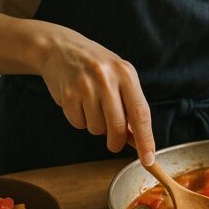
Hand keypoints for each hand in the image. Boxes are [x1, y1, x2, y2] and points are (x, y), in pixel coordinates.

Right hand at [37, 23, 155, 164]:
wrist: (60, 48)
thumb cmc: (97, 67)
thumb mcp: (120, 78)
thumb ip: (131, 107)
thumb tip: (141, 142)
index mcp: (126, 74)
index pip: (140, 113)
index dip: (146, 140)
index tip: (148, 160)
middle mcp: (107, 79)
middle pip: (118, 127)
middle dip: (117, 142)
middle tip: (114, 144)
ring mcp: (86, 87)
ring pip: (97, 128)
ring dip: (96, 127)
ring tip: (92, 107)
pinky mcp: (68, 95)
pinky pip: (79, 124)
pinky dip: (80, 120)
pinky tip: (78, 103)